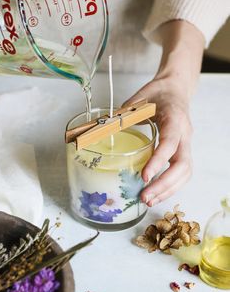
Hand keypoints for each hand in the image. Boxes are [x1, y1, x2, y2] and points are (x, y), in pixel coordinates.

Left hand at [123, 77, 192, 205]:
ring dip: (168, 190)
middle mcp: (185, 133)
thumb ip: (125, 112)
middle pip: (183, 165)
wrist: (176, 90)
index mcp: (175, 118)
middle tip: (145, 197)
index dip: (158, 161)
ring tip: (148, 201)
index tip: (144, 176)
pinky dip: (171, 187)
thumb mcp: (141, 97)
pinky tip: (156, 194)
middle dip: (164, 185)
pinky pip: (182, 173)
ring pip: (185, 172)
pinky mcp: (184, 151)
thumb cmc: (158, 93)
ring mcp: (186, 144)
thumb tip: (104, 128)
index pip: (170, 143)